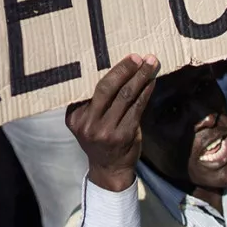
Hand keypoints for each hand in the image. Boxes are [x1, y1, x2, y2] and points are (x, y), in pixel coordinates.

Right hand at [66, 54, 158, 191]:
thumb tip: (117, 70)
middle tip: (138, 57)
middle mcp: (87, 123)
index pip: (90, 86)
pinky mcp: (124, 135)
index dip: (109, 70)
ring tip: (151, 64)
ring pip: (125, 96)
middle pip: (106, 88)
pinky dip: (145, 92)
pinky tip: (151, 82)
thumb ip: (93, 102)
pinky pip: (137, 108)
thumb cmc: (99, 139)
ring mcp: (106, 130)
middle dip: (124, 69)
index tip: (123, 57)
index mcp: (74, 116)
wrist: (109, 170)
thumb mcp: (87, 122)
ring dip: (140, 77)